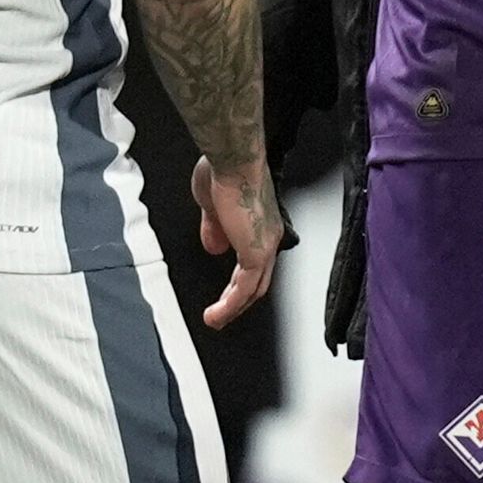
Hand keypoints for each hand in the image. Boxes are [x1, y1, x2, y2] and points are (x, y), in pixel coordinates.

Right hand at [194, 156, 288, 331]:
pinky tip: (216, 315)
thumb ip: (215, 228)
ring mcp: (264, 245)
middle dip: (239, 300)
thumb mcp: (213, 206)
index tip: (226, 289)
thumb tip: (214, 247)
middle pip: (259, 278)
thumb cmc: (225, 171)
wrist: (233, 161)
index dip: (240, 277)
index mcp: (261, 223)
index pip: (255, 259)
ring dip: (233, 308)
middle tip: (223, 314)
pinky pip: (245, 289)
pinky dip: (230, 306)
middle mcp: (268, 235)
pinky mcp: (256, 253)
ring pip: (254, 288)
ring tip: (215, 320)